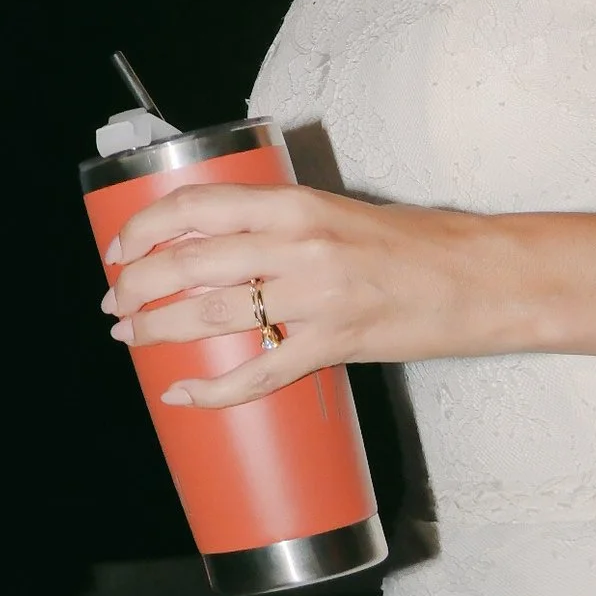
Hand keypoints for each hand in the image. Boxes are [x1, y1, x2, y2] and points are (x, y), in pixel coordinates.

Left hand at [99, 181, 499, 406]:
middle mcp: (297, 246)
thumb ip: (277, 224)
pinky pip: (258, 372)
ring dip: (159, 328)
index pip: (195, 207)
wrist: (480, 277)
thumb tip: (215, 241)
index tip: (120, 247)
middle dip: (138, 284)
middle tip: (115, 302)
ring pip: (212, 316)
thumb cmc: (414, 243)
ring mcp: (315, 299)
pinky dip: (212, 388)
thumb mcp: (334, 212)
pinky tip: (184, 391)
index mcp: (294, 204)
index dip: (145, 228)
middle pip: (190, 263)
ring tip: (132, 337)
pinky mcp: (335, 345)